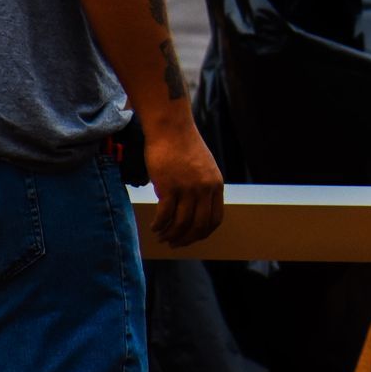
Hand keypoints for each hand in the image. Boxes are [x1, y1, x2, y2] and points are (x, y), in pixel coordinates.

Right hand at [143, 120, 224, 247]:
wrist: (170, 127)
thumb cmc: (183, 145)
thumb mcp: (204, 167)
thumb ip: (203, 187)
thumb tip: (194, 209)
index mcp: (216, 184)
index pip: (215, 219)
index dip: (202, 233)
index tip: (191, 238)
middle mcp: (205, 189)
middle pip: (199, 225)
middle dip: (186, 239)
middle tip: (174, 244)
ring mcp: (188, 188)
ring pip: (181, 223)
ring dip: (170, 234)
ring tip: (161, 236)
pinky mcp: (169, 186)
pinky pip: (165, 215)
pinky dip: (159, 225)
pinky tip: (154, 226)